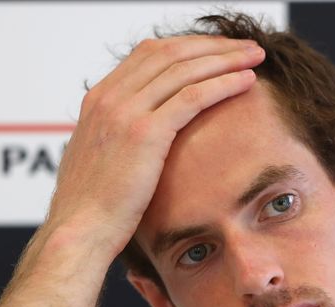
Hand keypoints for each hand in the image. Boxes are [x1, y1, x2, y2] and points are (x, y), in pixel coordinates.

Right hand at [46, 35, 264, 254]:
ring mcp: (124, 112)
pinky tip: (246, 81)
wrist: (79, 232)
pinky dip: (223, 83)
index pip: (149, 53)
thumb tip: (139, 139)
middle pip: (170, 52)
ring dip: (225, 58)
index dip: (189, 47)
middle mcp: (109, 97)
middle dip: (213, 46)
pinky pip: (192, 96)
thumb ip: (117, 136)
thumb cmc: (94, 208)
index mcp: (98, 99)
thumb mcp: (101, 159)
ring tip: (256, 56)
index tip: (218, 51)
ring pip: (184, 69)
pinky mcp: (144, 133)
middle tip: (246, 47)